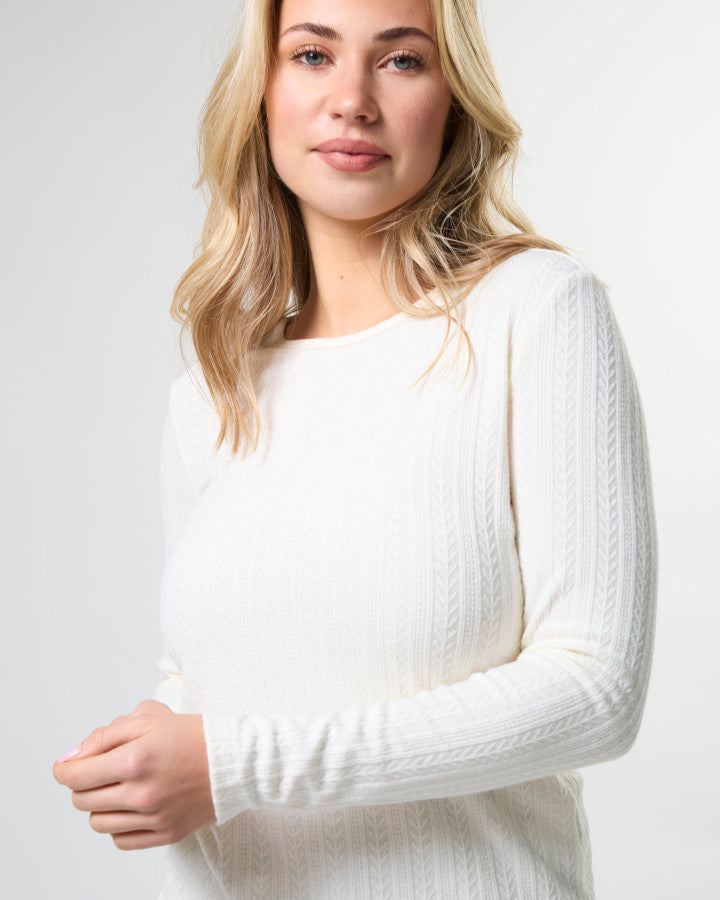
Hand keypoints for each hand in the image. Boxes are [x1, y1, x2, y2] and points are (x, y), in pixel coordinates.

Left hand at [52, 699, 215, 849]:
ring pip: (98, 822)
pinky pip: (121, 840)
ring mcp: (153, 818)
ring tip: (119, 787)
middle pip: (82, 799)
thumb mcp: (148, 718)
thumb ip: (104, 735)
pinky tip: (131, 806)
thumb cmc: (192, 735)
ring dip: (100, 804)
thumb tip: (72, 758)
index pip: (75, 776)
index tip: (66, 767)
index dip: (64, 769)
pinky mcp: (165, 834)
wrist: (234, 760)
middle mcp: (141, 793)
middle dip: (83, 783)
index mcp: (135, 760)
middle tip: (101, 770)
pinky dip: (119, 825)